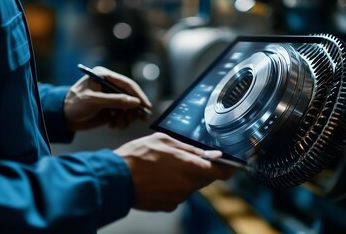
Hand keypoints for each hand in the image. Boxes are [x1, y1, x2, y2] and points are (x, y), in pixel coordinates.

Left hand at [64, 66, 151, 130]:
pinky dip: (121, 121)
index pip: (127, 84)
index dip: (138, 95)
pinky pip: (122, 114)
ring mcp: (110, 97)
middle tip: (138, 119)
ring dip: (126, 117)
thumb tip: (135, 102)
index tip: (146, 106)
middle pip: (130, 96)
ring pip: (127, 107)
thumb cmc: (74, 105)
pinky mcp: (109, 107)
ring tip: (119, 125)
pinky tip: (113, 125)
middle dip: (133, 109)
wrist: (63, 118)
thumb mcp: (94, 102)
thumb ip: (115, 101)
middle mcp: (109, 85)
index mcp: (104, 76)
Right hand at [114, 132, 236, 211]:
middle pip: (205, 179)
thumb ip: (190, 148)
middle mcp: (188, 186)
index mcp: (190, 167)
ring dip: (184, 177)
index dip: (228, 168)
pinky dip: (173, 187)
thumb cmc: (137, 156)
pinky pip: (178, 195)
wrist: (116, 179)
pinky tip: (158, 179)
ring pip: (190, 186)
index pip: (221, 172)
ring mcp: (178, 198)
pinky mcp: (168, 206)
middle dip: (201, 169)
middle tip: (184, 158)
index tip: (229, 164)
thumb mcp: (164, 141)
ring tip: (164, 167)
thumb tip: (210, 154)